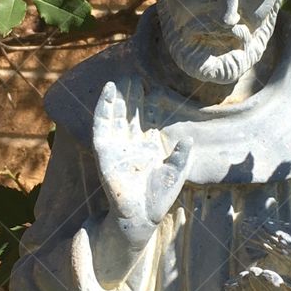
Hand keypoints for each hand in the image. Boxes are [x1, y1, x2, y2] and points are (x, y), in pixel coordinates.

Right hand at [93, 78, 191, 247]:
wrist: (141, 215)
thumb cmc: (158, 198)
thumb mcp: (175, 173)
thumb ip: (181, 156)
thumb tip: (188, 139)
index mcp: (147, 148)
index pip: (146, 120)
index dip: (147, 103)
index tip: (151, 86)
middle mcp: (131, 145)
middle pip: (129, 114)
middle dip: (131, 96)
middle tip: (132, 75)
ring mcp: (116, 146)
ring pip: (115, 116)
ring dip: (117, 98)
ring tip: (120, 79)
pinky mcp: (104, 150)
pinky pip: (102, 124)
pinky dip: (104, 107)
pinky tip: (108, 91)